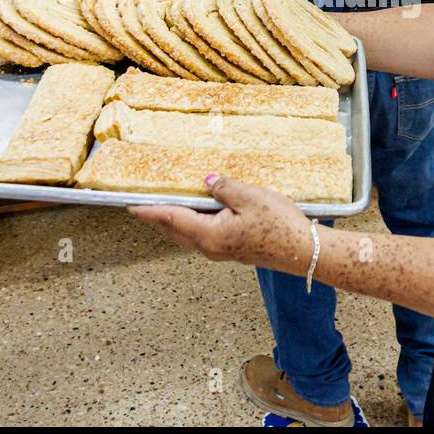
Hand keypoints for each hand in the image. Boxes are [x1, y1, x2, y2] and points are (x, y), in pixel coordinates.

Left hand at [128, 174, 312, 272]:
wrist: (303, 252)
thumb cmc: (279, 225)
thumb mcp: (251, 198)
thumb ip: (224, 188)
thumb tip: (207, 181)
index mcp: (209, 235)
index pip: (171, 218)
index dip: (149, 210)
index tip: (129, 206)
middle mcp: (210, 248)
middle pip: (175, 231)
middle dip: (157, 218)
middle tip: (141, 204)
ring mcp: (221, 252)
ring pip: (187, 236)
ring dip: (173, 222)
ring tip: (164, 207)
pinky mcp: (232, 251)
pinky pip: (201, 237)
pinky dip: (190, 225)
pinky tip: (197, 214)